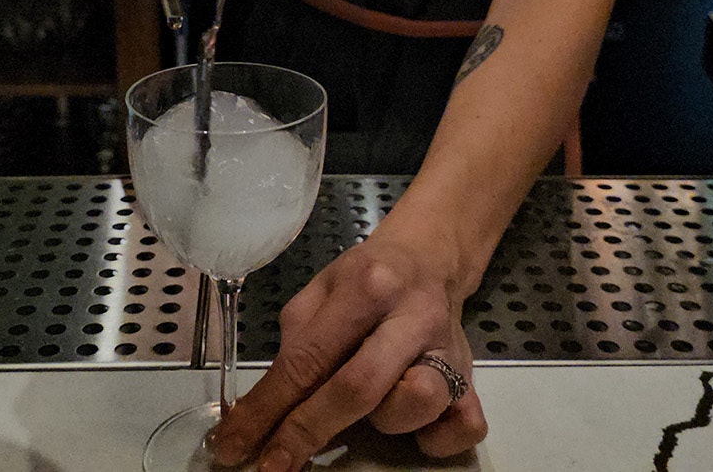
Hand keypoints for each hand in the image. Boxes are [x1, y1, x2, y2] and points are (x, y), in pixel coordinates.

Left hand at [208, 231, 487, 470]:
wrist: (429, 259)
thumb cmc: (366, 279)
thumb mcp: (319, 291)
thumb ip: (296, 344)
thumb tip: (262, 410)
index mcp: (369, 286)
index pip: (309, 359)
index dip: (268, 409)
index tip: (237, 446)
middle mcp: (413, 316)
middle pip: (358, 387)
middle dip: (308, 431)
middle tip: (274, 464)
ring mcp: (450, 349)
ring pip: (416, 404)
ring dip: (384, 419)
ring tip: (375, 401)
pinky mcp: (475, 377)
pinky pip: (464, 427)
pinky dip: (437, 439)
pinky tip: (417, 426)